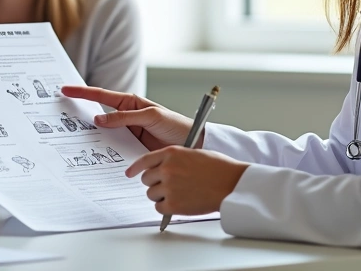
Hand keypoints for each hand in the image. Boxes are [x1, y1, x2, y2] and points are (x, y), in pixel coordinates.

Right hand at [61, 85, 193, 150]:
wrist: (191, 144)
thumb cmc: (175, 124)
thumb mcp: (151, 116)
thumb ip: (125, 117)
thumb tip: (99, 119)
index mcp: (130, 103)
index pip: (101, 95)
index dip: (82, 93)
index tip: (65, 90)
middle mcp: (125, 117)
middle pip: (97, 115)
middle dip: (80, 115)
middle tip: (60, 116)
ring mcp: (126, 134)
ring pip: (102, 134)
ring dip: (90, 137)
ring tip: (72, 137)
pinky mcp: (129, 149)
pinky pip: (112, 149)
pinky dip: (103, 152)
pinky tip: (94, 155)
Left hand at [126, 147, 247, 215]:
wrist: (231, 184)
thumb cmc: (218, 168)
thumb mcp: (193, 153)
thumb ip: (174, 158)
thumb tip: (160, 168)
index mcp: (171, 152)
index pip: (144, 160)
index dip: (135, 168)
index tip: (130, 173)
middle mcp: (167, 168)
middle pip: (146, 179)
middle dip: (155, 183)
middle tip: (168, 186)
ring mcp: (169, 186)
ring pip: (151, 194)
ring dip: (161, 196)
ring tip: (179, 194)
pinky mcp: (173, 204)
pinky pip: (159, 207)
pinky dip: (167, 207)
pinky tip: (180, 203)